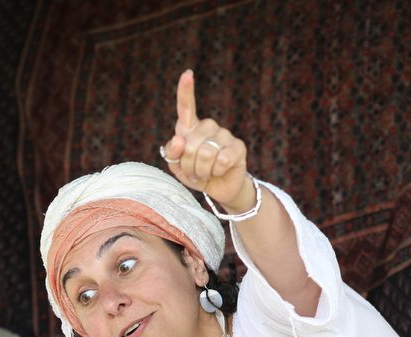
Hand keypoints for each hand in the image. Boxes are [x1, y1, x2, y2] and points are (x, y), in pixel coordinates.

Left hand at [160, 69, 253, 213]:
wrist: (218, 189)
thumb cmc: (196, 173)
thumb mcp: (177, 166)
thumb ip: (172, 153)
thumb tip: (179, 139)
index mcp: (190, 128)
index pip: (186, 107)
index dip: (186, 90)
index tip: (187, 74)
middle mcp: (208, 127)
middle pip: (189, 145)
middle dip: (187, 165)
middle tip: (194, 171)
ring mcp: (224, 135)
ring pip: (204, 154)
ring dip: (201, 171)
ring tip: (205, 172)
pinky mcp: (238, 147)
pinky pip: (220, 161)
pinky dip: (215, 172)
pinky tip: (219, 172)